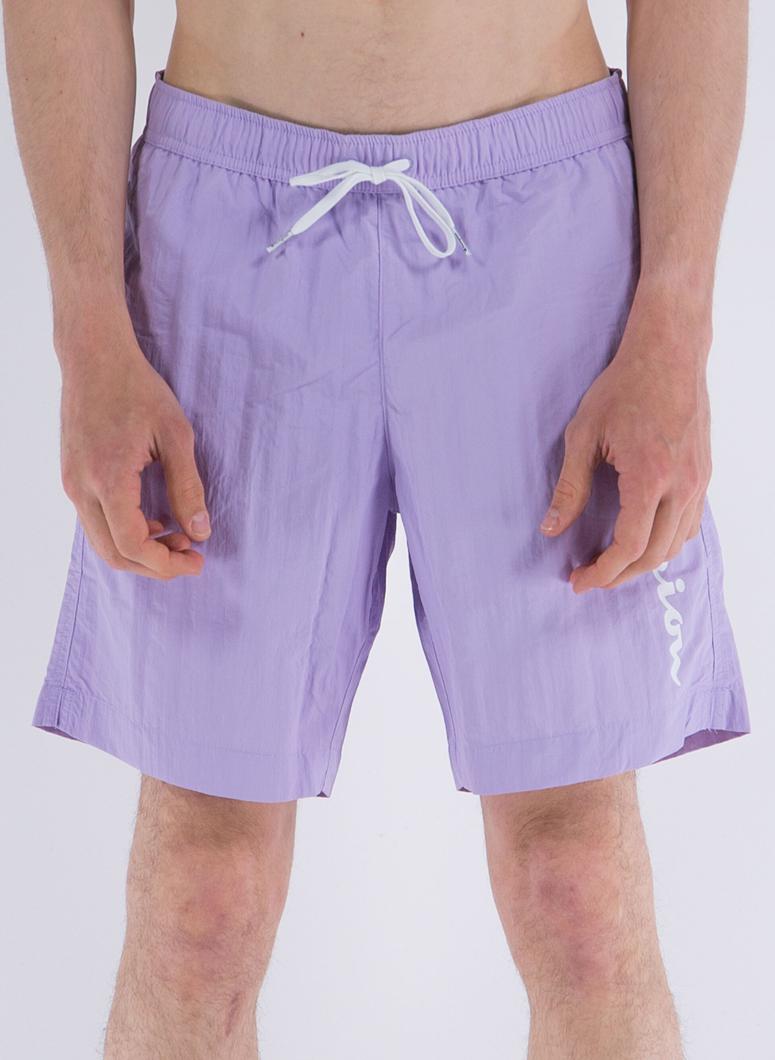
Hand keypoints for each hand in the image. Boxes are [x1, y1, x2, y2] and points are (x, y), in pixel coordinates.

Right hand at [59, 324, 209, 579]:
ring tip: (176, 536)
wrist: (94, 357)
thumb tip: (200, 532)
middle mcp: (81, 488)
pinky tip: (153, 519)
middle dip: (154, 565)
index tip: (198, 559)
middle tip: (190, 554)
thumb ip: (188, 487)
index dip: (167, 563)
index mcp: (108, 479)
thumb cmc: (137, 389)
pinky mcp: (71, 477)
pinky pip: (95, 522)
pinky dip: (124, 533)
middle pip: (113, 554)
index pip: (133, 545)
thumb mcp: (176, 435)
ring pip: (102, 542)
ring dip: (140, 550)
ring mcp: (71, 484)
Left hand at [540, 307, 711, 592]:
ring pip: (676, 543)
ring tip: (611, 564)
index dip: (603, 572)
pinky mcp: (703, 474)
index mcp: (650, 478)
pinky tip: (642, 540)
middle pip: (655, 555)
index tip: (579, 581)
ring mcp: (699, 481)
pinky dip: (666, 542)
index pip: (630, 546)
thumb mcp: (584, 436)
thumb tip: (551, 529)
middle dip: (620, 575)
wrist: (669, 353)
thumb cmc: (623, 388)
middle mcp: (682, 485)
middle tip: (589, 577)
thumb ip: (569, 487)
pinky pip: (690, 524)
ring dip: (644, 563)